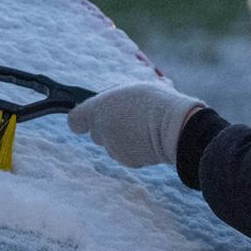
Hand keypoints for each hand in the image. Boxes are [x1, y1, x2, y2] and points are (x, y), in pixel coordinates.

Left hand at [66, 82, 201, 167]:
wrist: (176, 126)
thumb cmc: (157, 102)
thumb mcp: (132, 89)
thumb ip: (113, 99)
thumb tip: (107, 105)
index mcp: (98, 108)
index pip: (74, 120)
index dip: (81, 120)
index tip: (87, 119)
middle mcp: (101, 130)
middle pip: (95, 133)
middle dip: (107, 129)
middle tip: (127, 118)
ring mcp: (113, 148)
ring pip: (111, 146)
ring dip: (122, 139)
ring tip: (142, 127)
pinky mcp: (128, 161)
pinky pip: (126, 155)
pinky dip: (134, 149)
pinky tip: (148, 139)